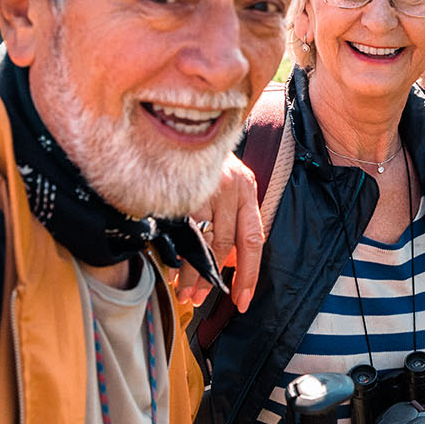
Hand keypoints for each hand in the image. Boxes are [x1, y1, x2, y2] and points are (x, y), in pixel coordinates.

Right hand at [175, 156, 263, 310]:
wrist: (178, 124)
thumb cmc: (202, 159)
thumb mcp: (227, 183)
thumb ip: (233, 217)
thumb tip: (231, 259)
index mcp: (246, 187)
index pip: (252, 239)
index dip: (248, 273)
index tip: (243, 299)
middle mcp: (230, 187)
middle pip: (226, 244)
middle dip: (213, 278)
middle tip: (202, 298)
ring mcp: (205, 186)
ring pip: (201, 241)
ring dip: (193, 273)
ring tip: (186, 293)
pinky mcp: (181, 188)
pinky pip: (181, 231)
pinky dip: (177, 254)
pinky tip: (172, 269)